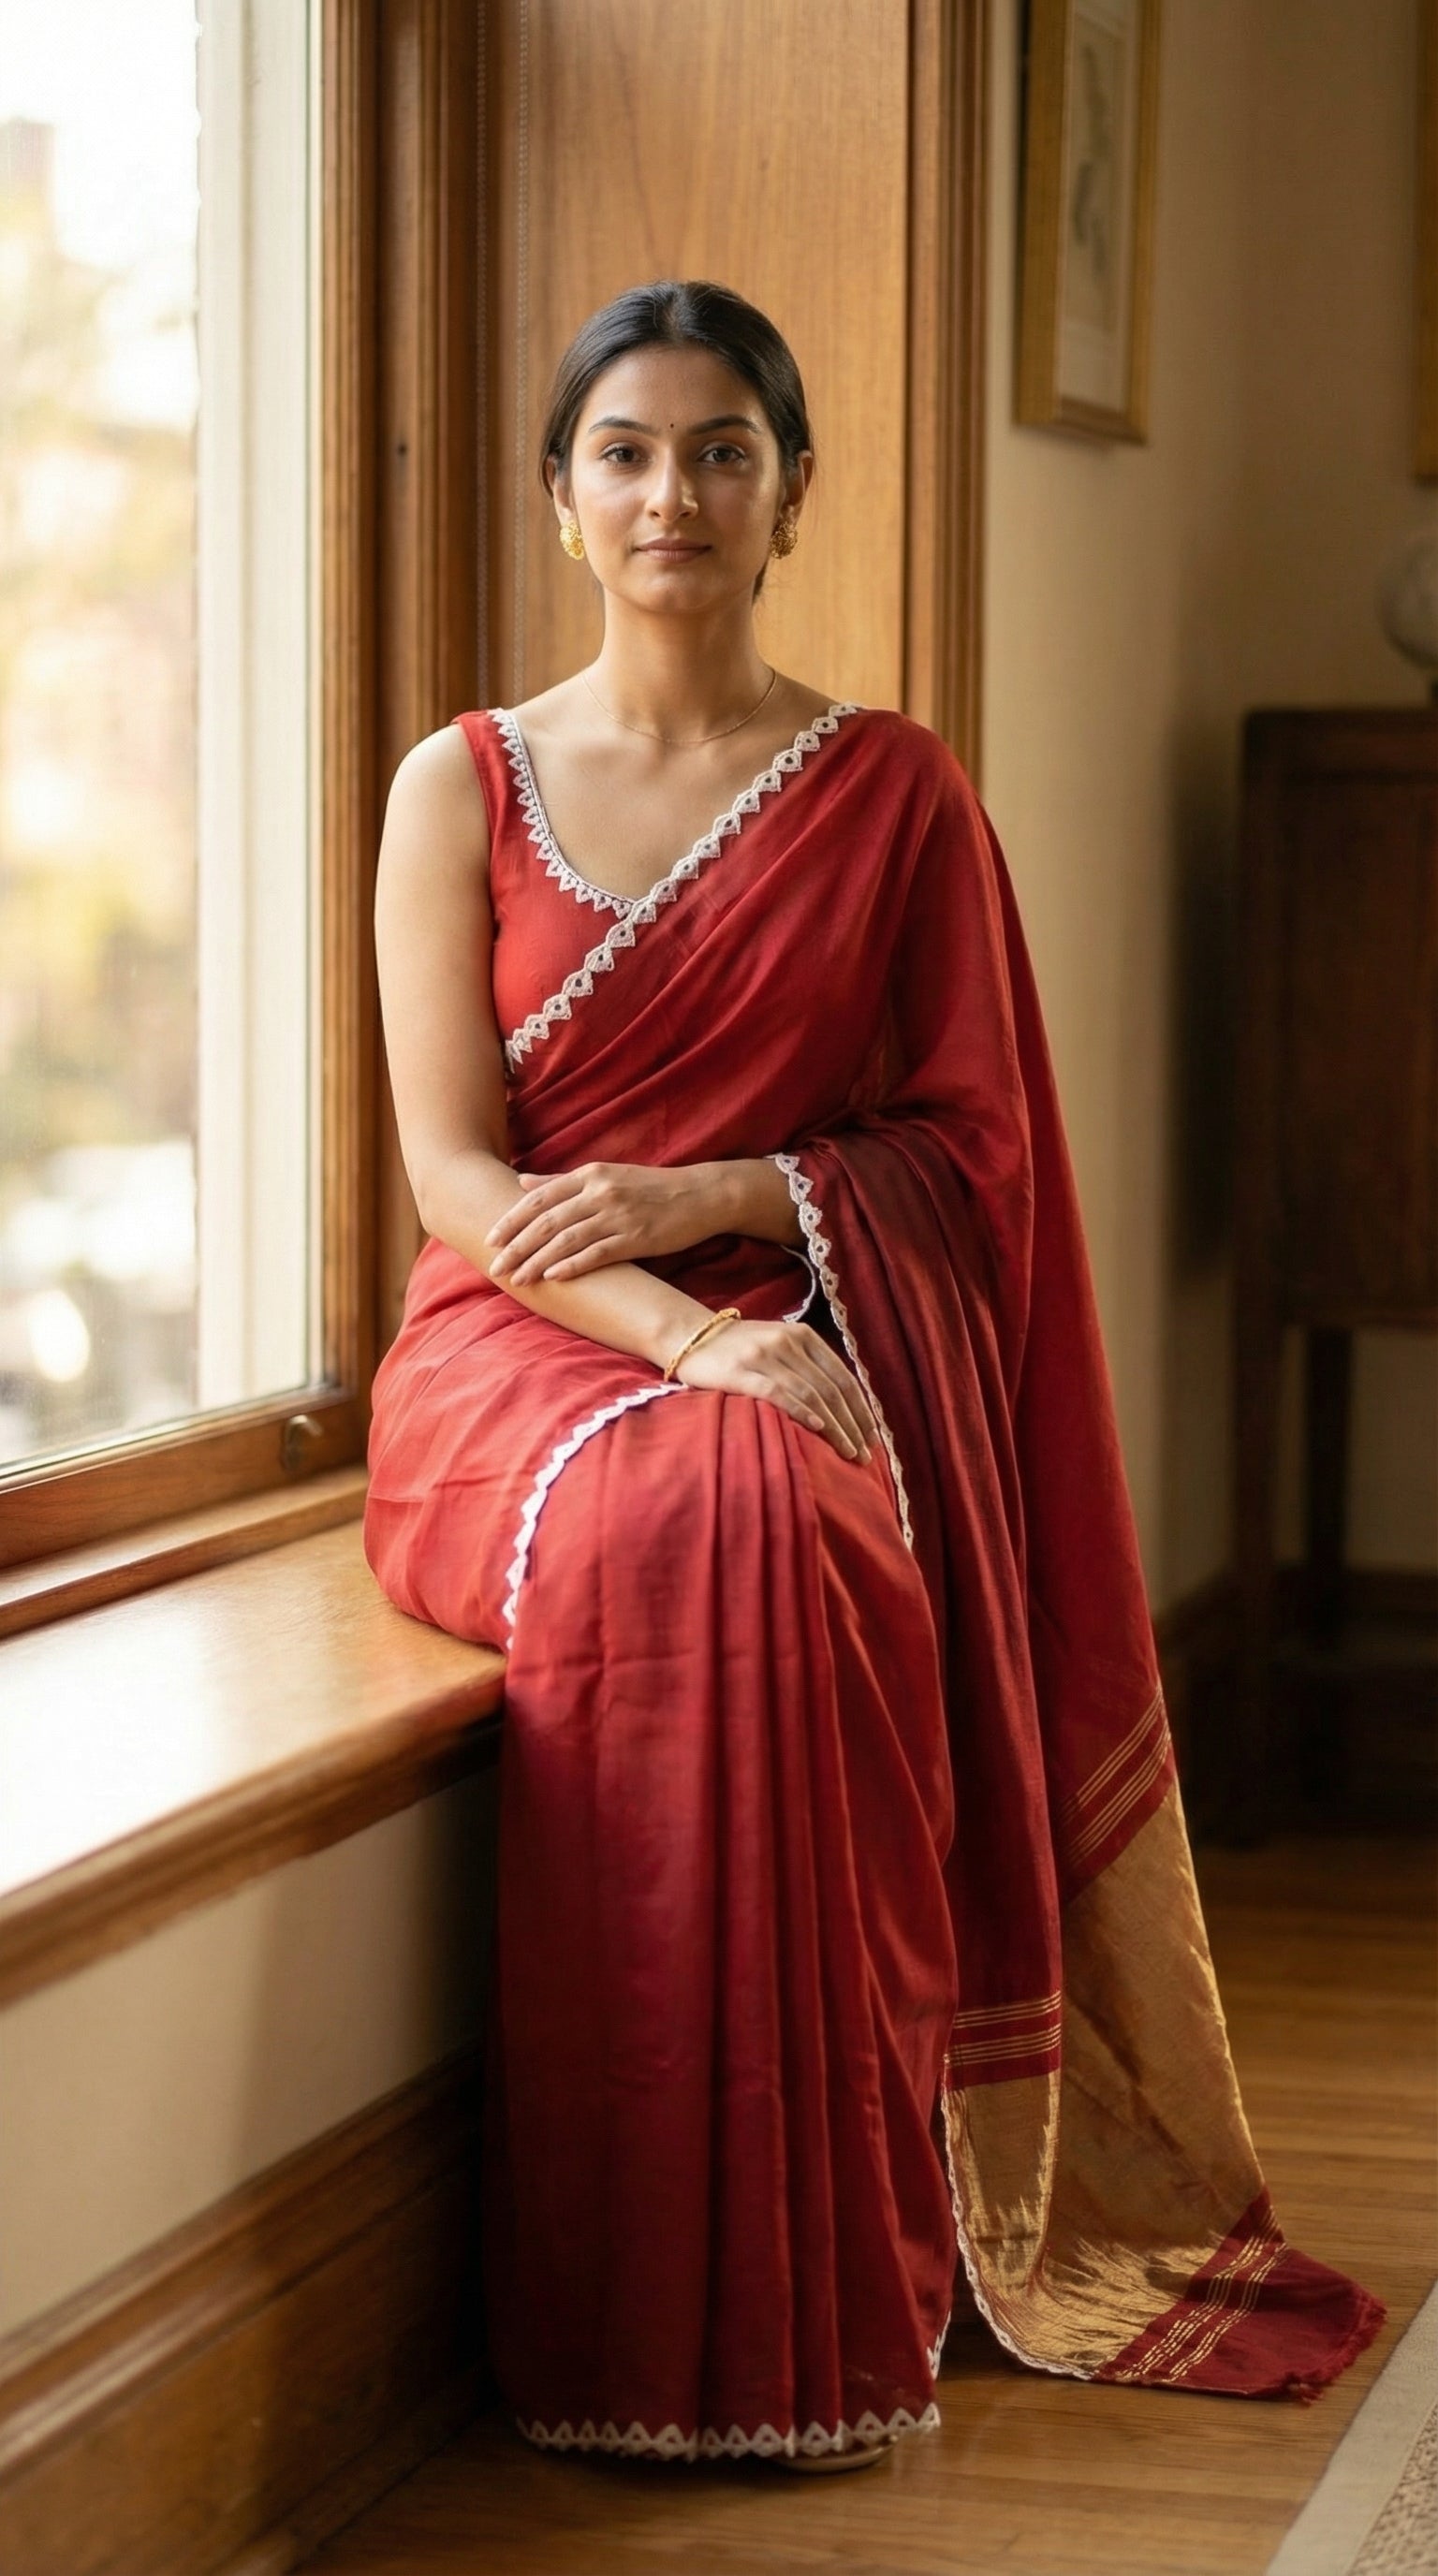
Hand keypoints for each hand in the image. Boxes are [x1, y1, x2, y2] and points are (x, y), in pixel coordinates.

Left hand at [485, 1162, 717, 1282]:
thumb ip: (562, 1181)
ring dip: (538, 1261)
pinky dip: (572, 1265)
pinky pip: (597, 1253)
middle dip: (517, 1245)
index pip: (540, 1197)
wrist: (700, 1195)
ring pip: (567, 1239)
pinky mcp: (637, 1237)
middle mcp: (600, 1192)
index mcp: (590, 1174)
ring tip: (517, 1278)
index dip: (512, 1219)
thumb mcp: (605, 1176)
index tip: (490, 1238)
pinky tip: (553, 1277)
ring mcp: (619, 1215)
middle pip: (547, 1220)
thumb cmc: (650, 1188)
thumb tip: (521, 1182)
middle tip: (495, 1266)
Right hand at [672, 1315, 877, 1464]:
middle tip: (863, 1454)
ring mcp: (763, 1356)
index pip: (842, 1377)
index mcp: (802, 1336)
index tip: (870, 1436)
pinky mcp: (739, 1372)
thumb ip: (807, 1365)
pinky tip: (817, 1428)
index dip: (859, 1409)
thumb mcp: (778, 1345)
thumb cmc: (738, 1348)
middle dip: (851, 1425)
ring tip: (846, 1452)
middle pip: (830, 1390)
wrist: (688, 1335)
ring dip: (833, 1427)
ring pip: (810, 1395)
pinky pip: (777, 1393)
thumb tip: (840, 1404)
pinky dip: (801, 1410)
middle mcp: (786, 1343)